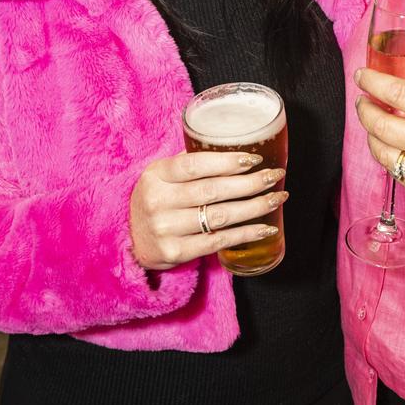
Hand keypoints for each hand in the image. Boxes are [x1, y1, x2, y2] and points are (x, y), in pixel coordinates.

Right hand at [129, 151, 287, 269]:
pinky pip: (217, 241)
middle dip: (250, 183)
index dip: (227, 162)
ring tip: (277, 198)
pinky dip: (245, 234)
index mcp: (156, 175)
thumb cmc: (156, 198)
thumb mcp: (162, 175)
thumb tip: (236, 150)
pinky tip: (264, 227)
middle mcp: (158, 202)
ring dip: (254, 207)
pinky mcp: (174, 253)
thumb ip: (190, 164)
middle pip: (212, 191)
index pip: (195, 165)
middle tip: (275, 176)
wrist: (128, 238)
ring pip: (219, 216)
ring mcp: (165, 230)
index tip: (254, 159)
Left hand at [354, 68, 404, 217]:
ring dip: (374, 139)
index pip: (398, 94)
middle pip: (383, 128)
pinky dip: (394, 162)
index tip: (362, 75)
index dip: (373, 82)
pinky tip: (398, 150)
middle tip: (364, 101)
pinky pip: (403, 179)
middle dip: (366, 111)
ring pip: (387, 157)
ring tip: (376, 126)